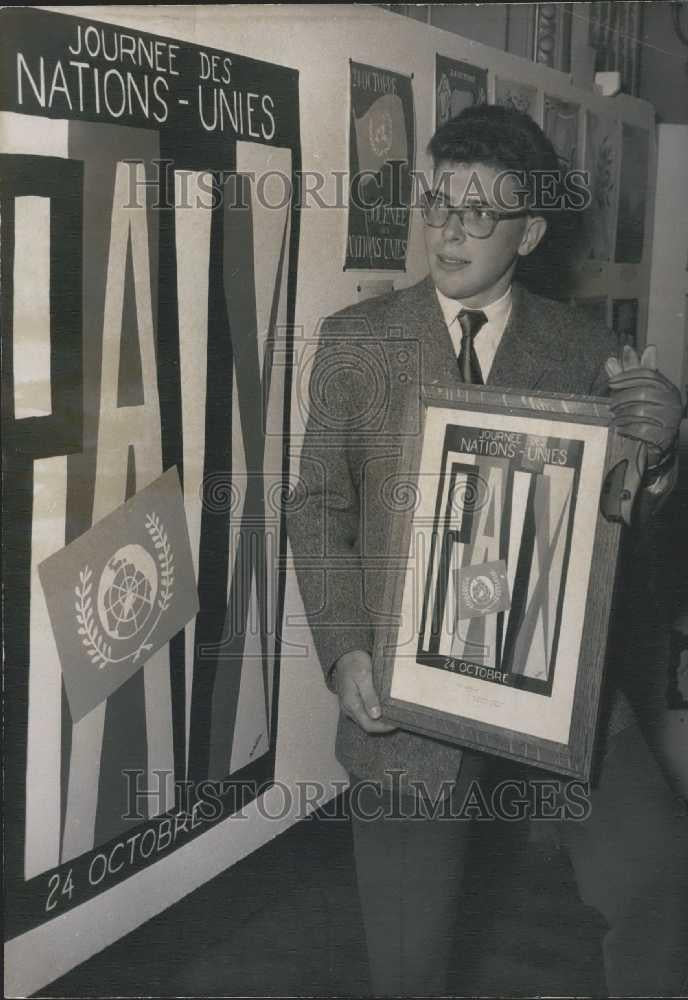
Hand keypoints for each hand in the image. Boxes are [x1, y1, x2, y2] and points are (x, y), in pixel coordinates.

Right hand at [334, 650, 396, 734]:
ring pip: (367, 720)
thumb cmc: (355, 663)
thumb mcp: (363, 676)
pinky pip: (365, 713)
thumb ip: (369, 696)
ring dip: (381, 720)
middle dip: (384, 725)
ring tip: (394, 714)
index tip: (397, 722)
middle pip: (368, 725)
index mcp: (351, 704)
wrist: (345, 655)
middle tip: (399, 718)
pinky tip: (385, 708)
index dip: (384, 727)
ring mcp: (351, 706)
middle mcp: (349, 709)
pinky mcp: (353, 702)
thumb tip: (376, 715)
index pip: (369, 725)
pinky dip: (376, 713)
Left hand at [605, 345, 683, 467]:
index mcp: (666, 387)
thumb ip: (626, 376)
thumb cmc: (645, 412)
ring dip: (622, 414)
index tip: (611, 382)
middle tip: (611, 405)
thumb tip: (616, 355)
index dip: (627, 376)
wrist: (658, 442)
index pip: (647, 374)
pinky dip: (626, 428)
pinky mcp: (663, 435)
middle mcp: (672, 401)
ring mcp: (669, 418)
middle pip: (643, 392)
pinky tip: (619, 428)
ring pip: (641, 411)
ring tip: (614, 417)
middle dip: (622, 398)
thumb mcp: (636, 392)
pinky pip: (641, 428)